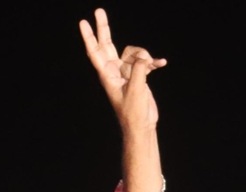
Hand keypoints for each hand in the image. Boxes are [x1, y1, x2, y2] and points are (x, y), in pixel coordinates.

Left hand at [80, 8, 164, 134]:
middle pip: (107, 44)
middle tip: (98, 10)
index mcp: (107, 75)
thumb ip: (138, 68)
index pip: (95, 52)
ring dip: (143, 54)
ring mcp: (126, 72)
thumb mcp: (136, 88)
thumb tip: (143, 56)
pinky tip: (162, 63)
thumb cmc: (133, 111)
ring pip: (133, 52)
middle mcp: (114, 71)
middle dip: (103, 28)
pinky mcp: (138, 76)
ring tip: (151, 64)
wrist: (142, 126)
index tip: (83, 22)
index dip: (89, 36)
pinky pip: (145, 61)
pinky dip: (153, 62)